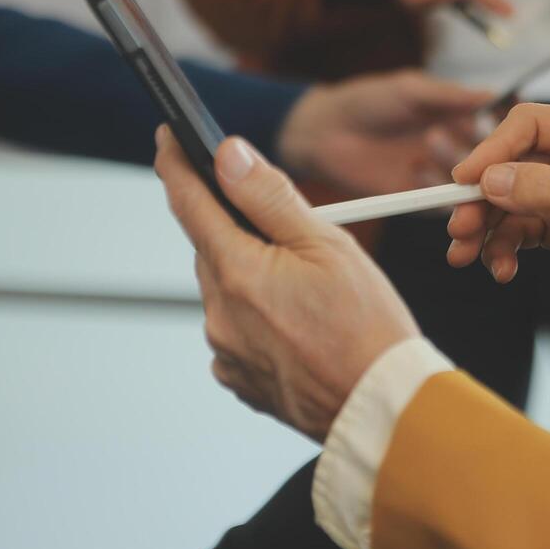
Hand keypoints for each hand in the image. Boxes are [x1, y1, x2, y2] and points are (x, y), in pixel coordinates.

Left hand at [156, 127, 419, 440]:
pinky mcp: (240, 380)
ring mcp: (226, 351)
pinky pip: (237, 333)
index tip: (168, 139)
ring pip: (226, 292)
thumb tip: (228, 156)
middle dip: (239, 231)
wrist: (381, 409)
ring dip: (253, 278)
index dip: (176, 164)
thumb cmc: (367, 328)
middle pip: (212, 248)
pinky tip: (300, 326)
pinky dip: (258, 320)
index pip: (189, 202)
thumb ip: (270, 197)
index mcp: (236, 271)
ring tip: (311, 292)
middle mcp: (219, 314)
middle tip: (292, 234)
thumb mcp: (328, 244)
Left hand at [278, 69, 489, 194]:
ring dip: (456, 169)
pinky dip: (436, 193)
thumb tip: (493, 94)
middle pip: (487, 164)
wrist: (321, 132)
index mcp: (456, 121)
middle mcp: (452, 150)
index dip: (500, 135)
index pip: (494, 133)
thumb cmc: (365, 100)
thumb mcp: (410, 89)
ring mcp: (435, 177)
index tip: (501, 130)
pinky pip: (440, 207)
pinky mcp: (416, 199)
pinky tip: (416, 171)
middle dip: (482, 156)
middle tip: (469, 141)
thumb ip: (450, 96)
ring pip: (467, 187)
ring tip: (430, 142)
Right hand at [447, 105, 549, 333]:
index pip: (529, 126)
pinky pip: (518, 229)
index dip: (492, 150)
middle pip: (510, 165)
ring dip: (485, 228)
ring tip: (468, 257)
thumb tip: (492, 180)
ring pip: (508, 201)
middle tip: (458, 230)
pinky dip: (503, 248)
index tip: (464, 181)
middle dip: (480, 199)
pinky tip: (502, 269)